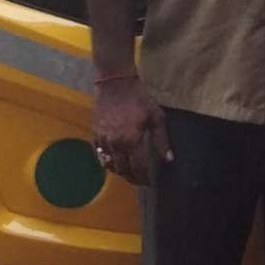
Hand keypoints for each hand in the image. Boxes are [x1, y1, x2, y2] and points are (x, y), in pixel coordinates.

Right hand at [91, 72, 169, 187]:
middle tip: (139, 180)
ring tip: (128, 171)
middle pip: (122, 170)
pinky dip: (107, 160)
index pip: (137, 168)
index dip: (143, 178)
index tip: (149, 182)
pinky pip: (99, 154)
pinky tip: (114, 160)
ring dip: (118, 170)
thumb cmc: (138, 97)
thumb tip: (169, 159)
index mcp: (131, 141)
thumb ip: (161, 140)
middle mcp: (115, 144)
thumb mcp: (155, 117)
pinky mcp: (95, 133)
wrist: (115, 82)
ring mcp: (103, 139)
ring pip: (108, 164)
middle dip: (131, 177)